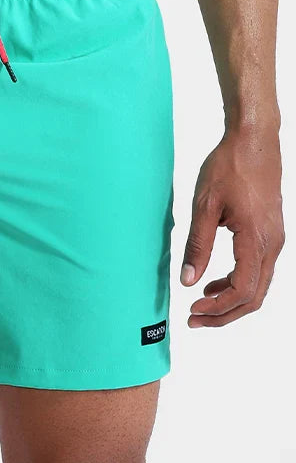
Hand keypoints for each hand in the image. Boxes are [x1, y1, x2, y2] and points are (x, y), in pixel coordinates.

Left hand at [181, 124, 283, 326]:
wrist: (253, 143)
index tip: (192, 311)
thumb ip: (197, 245)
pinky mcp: (270, 234)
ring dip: (230, 300)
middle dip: (224, 314)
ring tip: (201, 303)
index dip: (217, 309)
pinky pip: (258, 270)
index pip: (242, 291)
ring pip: (258, 286)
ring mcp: (274, 240)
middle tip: (194, 319)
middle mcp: (272, 245)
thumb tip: (188, 280)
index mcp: (256, 240)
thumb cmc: (229, 167)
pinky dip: (237, 283)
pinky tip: (214, 281)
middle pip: (254, 297)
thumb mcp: (204, 205)